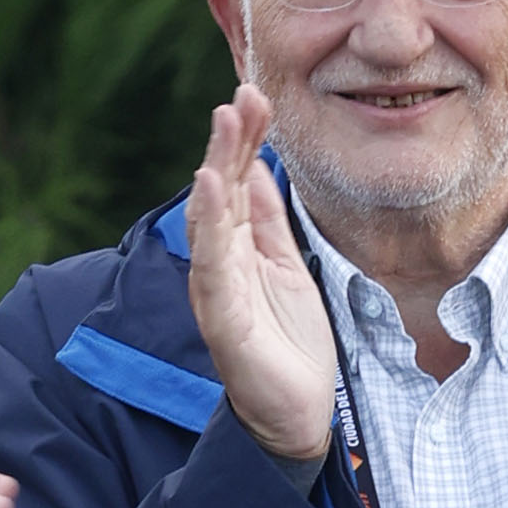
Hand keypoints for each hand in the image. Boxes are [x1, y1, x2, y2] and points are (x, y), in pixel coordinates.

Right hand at [190, 84, 337, 460]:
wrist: (297, 414)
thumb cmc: (290, 343)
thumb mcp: (287, 266)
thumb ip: (269, 220)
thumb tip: (259, 165)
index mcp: (239, 248)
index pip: (236, 182)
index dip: (243, 139)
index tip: (256, 96)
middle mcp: (220, 262)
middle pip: (220, 190)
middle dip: (229, 141)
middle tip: (242, 94)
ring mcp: (217, 289)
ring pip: (211, 218)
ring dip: (215, 168)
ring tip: (224, 124)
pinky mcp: (222, 319)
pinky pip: (212, 265)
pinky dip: (210, 225)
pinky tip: (211, 187)